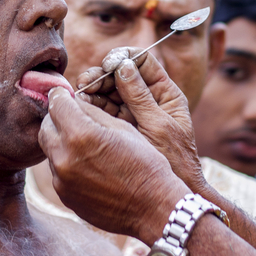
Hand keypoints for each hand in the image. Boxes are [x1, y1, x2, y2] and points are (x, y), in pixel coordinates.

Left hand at [39, 87, 188, 243]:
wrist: (152, 208)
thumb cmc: (145, 164)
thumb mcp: (122, 128)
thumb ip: (92, 112)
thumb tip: (74, 101)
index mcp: (80, 134)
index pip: (57, 103)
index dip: (61, 95)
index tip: (65, 94)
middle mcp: (64, 157)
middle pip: (46, 126)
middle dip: (57, 117)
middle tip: (72, 115)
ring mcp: (61, 180)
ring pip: (50, 149)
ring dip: (61, 140)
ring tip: (84, 142)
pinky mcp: (64, 196)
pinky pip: (57, 171)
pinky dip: (67, 162)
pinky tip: (88, 164)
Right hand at [77, 49, 205, 191]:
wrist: (169, 197)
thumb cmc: (175, 162)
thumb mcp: (158, 126)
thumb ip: (141, 97)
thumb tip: (123, 65)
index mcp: (166, 94)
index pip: (143, 61)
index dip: (124, 57)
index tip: (109, 62)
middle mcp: (147, 99)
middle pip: (121, 75)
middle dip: (103, 74)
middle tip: (87, 80)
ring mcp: (131, 113)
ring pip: (109, 92)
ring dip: (93, 89)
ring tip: (81, 92)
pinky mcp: (118, 128)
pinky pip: (102, 111)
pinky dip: (91, 106)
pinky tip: (80, 106)